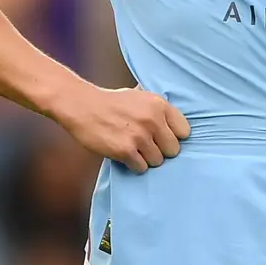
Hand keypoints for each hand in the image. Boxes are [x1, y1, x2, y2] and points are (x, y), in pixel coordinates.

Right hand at [51, 84, 190, 174]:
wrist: (81, 105)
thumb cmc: (110, 102)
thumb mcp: (139, 96)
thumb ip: (157, 110)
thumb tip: (177, 127)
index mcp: (159, 104)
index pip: (184, 131)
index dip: (173, 136)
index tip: (162, 137)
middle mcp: (152, 120)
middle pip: (173, 150)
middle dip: (161, 150)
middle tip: (145, 145)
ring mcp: (139, 136)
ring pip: (158, 161)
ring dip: (146, 158)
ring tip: (132, 148)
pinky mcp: (125, 150)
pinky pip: (141, 168)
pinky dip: (133, 165)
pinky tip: (124, 154)